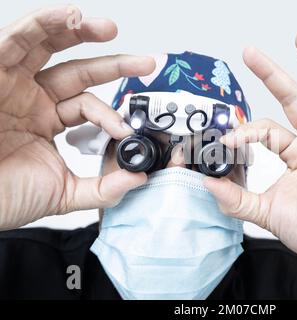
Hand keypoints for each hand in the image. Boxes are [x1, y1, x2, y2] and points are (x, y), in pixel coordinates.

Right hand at [0, 5, 151, 229]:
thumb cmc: (5, 195)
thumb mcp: (63, 194)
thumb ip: (102, 188)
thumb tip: (139, 178)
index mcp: (47, 120)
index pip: (88, 104)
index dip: (110, 115)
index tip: (126, 130)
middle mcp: (32, 98)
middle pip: (77, 70)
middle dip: (113, 63)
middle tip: (145, 63)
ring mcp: (11, 83)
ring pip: (47, 46)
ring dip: (79, 32)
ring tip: (110, 29)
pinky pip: (14, 40)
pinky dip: (41, 24)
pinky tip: (69, 15)